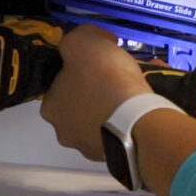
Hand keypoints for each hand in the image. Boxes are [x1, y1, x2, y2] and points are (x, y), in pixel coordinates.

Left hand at [40, 25, 151, 160]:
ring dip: (116, 106)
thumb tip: (92, 40)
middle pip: (82, 104)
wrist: (138, 119)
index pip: (60, 85)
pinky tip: (145, 107)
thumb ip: (77, 38)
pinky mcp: (117, 157)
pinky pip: (122, 131)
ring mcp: (91, 148)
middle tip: (119, 77)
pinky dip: (131, 120)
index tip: (99, 65)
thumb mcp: (83, 42)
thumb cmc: (104, 79)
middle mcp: (65, 132)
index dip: (79, 70)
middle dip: (99, 90)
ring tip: (138, 90)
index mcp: (50, 107)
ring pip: (103, 119)